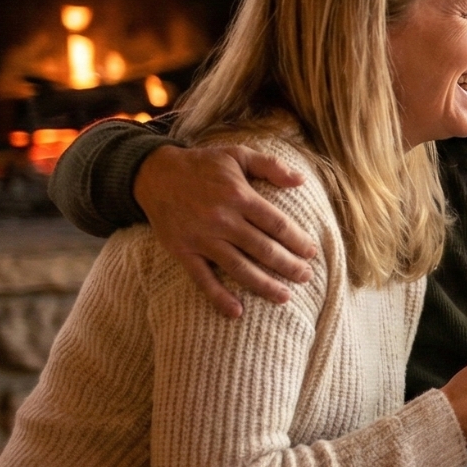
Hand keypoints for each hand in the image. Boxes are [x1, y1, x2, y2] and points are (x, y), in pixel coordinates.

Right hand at [135, 143, 319, 317]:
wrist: (154, 174)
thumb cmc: (203, 165)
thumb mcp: (237, 154)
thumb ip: (270, 166)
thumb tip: (302, 181)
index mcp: (239, 196)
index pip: (276, 224)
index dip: (297, 240)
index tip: (311, 253)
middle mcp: (221, 219)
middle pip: (262, 249)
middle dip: (288, 266)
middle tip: (306, 277)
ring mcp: (201, 238)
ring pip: (238, 267)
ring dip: (263, 285)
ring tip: (284, 297)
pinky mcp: (182, 251)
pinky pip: (202, 278)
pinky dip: (218, 297)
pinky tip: (237, 312)